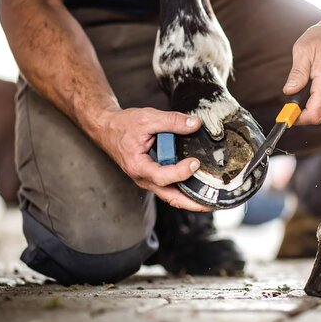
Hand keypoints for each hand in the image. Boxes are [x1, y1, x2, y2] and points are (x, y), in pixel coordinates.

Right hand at [96, 107, 210, 211]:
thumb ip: (172, 121)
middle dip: (192, 203)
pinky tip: (200, 186)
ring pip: (171, 196)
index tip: (195, 163)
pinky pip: (170, 188)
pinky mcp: (153, 177)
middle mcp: (143, 178)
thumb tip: (195, 124)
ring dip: (190, 200)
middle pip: (170, 197)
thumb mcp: (147, 118)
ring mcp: (148, 180)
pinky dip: (185, 190)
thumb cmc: (124, 125)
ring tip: (211, 199)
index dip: (180, 172)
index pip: (161, 176)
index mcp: (138, 166)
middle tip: (212, 203)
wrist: (108, 129)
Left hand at [283, 19, 320, 124]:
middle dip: (303, 109)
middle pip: (318, 115)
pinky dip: (320, 100)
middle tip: (295, 93)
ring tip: (309, 84)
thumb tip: (289, 92)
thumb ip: (296, 74)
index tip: (288, 115)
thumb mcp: (303, 51)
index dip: (299, 119)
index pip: (314, 114)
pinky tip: (317, 85)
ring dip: (312, 104)